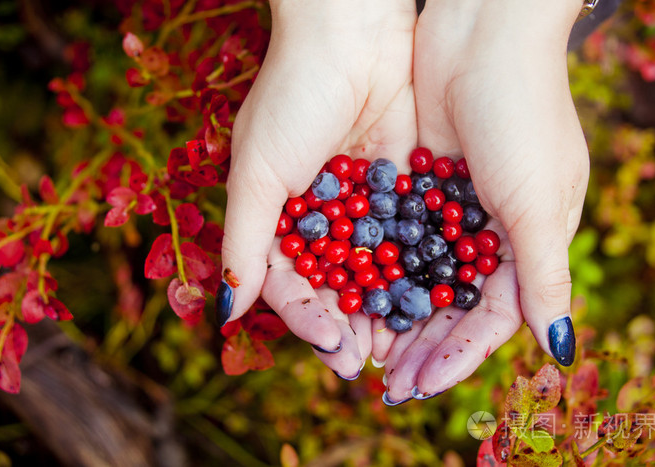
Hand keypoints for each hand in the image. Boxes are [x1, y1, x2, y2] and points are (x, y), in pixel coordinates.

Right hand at [220, 0, 416, 377]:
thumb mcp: (256, 174)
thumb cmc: (291, 97)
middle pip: (333, 285)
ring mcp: (362, 202)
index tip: (332, 348)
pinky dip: (414, 268)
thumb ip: (245, 244)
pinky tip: (428, 298)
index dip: (308, 319)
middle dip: (348, 324)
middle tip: (366, 362)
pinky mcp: (400, 184)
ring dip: (383, 308)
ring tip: (399, 345)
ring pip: (372, 269)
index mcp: (277, 215)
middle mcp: (320, 215)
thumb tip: (226, 314)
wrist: (349, 31)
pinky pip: (407, 236)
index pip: (290, 283)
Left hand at [383, 0, 589, 402]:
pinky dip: (380, 266)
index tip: (422, 387)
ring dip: (396, 312)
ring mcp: (452, 206)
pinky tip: (354, 293)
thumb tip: (561, 348)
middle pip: (451, 303)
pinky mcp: (419, 181)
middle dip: (420, 344)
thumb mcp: (540, 201)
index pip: (492, 318)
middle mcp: (492, 230)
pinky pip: (397, 237)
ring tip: (366, 349)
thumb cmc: (523, 115)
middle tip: (386, 382)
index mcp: (530, 241)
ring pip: (420, 275)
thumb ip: (544, 275)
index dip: (457, 355)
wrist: (482, 33)